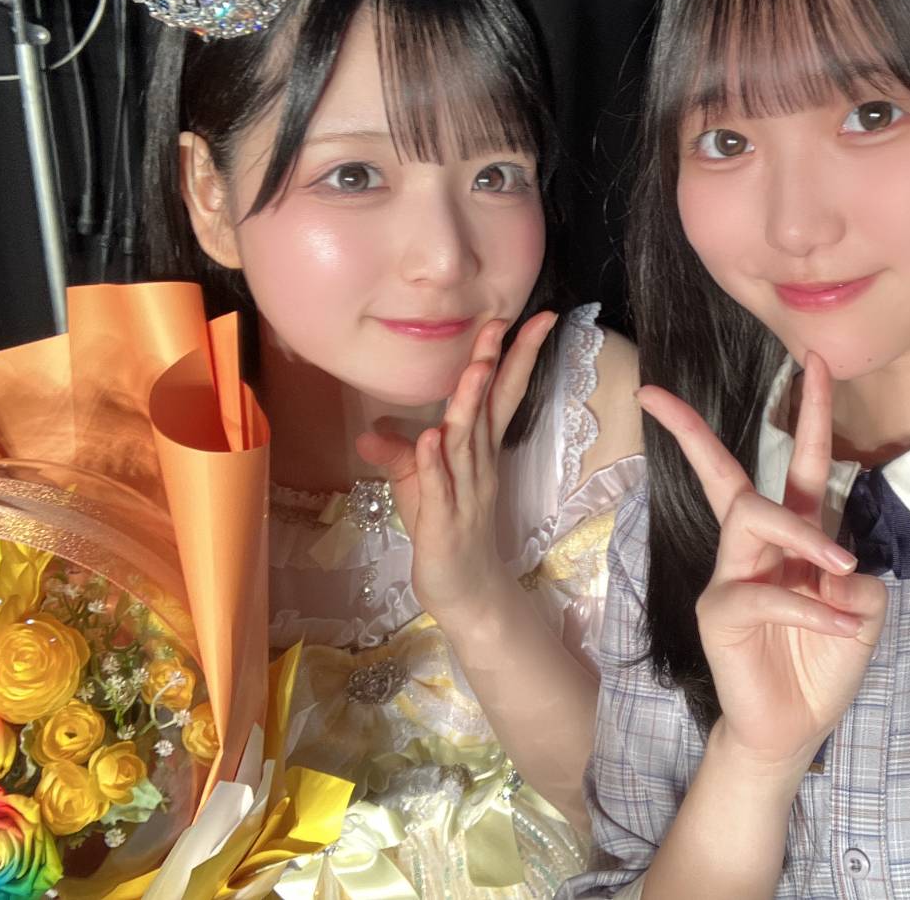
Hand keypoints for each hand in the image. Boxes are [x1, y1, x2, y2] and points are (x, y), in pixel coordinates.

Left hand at [356, 311, 558, 621]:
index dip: (516, 356)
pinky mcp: (444, 522)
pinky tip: (431, 437)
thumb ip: (401, 452)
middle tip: (502, 325)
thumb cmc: (443, 531)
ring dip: (468, 405)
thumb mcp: (420, 485)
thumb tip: (371, 426)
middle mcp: (479, 466)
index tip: (537, 317)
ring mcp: (465, 493)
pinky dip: (435, 462)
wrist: (464, 592)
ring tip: (471, 370)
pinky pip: (440, 487)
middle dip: (496, 365)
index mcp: (480, 451)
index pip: (501, 395)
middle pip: (490, 408)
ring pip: (467, 442)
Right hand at [637, 353, 886, 772]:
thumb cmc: (823, 663)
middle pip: (730, 477)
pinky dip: (814, 611)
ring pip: (754, 519)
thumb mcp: (862, 614)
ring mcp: (732, 577)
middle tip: (666, 394)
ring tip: (841, 570)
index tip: (810, 359)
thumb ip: (857, 579)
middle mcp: (756, 548)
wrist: (795, 729)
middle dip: (696, 431)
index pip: (796, 465)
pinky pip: (767, 594)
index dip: (806, 412)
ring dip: (805, 537)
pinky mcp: (720, 613)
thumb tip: (841, 564)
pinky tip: (845, 631)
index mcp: (794, 538)